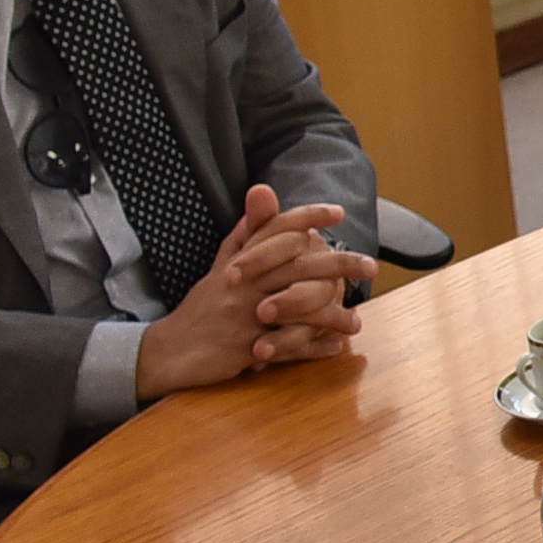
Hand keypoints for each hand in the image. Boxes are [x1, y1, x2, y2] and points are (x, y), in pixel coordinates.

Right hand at [138, 186, 372, 395]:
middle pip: (298, 267)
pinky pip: (287, 347)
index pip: (276, 231)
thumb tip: (264, 192)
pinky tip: (335, 347)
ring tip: (357, 322)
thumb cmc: (203, 306)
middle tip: (372, 266)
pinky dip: (313, 348)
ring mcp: (245, 317)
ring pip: (298, 310)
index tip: (337, 212)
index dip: (307, 217)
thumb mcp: (221, 265)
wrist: (170, 350)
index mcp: (240, 263)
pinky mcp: (246, 348)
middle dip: (338, 264)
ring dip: (332, 315)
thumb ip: (247, 233)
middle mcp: (244, 285)